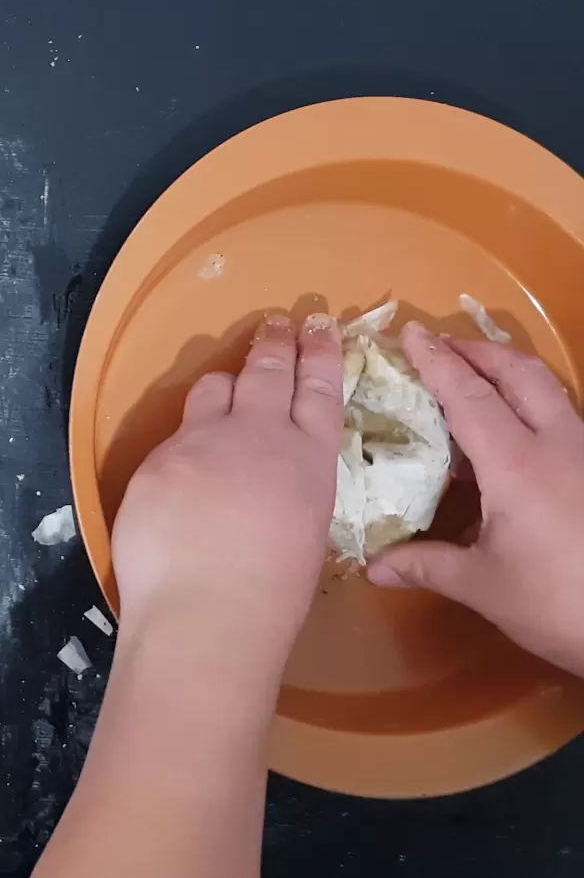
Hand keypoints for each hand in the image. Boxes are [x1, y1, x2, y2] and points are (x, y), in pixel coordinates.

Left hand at [113, 313, 344, 654]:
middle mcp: (259, 435)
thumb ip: (286, 489)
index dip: (319, 353)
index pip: (320, 389)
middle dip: (275, 343)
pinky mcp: (158, 458)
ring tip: (228, 383)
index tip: (318, 327)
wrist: (206, 608)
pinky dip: (183, 445)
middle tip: (279, 323)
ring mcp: (203, 441)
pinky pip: (172, 437)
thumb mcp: (304, 531)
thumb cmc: (270, 593)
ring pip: (214, 389)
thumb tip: (266, 483)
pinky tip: (181, 467)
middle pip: (268, 371)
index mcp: (309, 458)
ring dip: (224, 383)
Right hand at [368, 322, 583, 676]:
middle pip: (519, 374)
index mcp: (518, 464)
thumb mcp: (483, 586)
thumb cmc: (559, 602)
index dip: (436, 362)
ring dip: (508, 376)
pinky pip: (561, 422)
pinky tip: (509, 442)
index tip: (410, 333)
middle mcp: (557, 446)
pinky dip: (528, 409)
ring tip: (473, 381)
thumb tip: (373, 566)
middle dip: (478, 352)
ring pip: (548, 392)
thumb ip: (426, 565)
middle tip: (441, 347)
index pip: (468, 396)